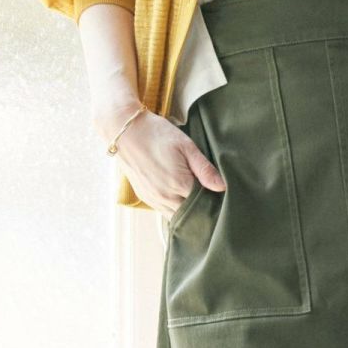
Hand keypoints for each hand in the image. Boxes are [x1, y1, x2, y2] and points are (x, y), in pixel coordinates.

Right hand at [95, 102, 225, 214]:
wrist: (124, 130)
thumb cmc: (156, 133)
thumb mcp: (186, 146)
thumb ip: (204, 169)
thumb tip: (222, 187)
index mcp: (179, 184)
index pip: (204, 204)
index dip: (214, 203)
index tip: (223, 200)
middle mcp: (165, 197)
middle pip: (191, 215)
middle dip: (202, 212)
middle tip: (213, 204)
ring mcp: (154, 199)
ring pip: (177, 217)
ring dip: (188, 214)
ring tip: (199, 205)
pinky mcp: (145, 198)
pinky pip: (165, 212)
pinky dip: (175, 210)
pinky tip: (182, 202)